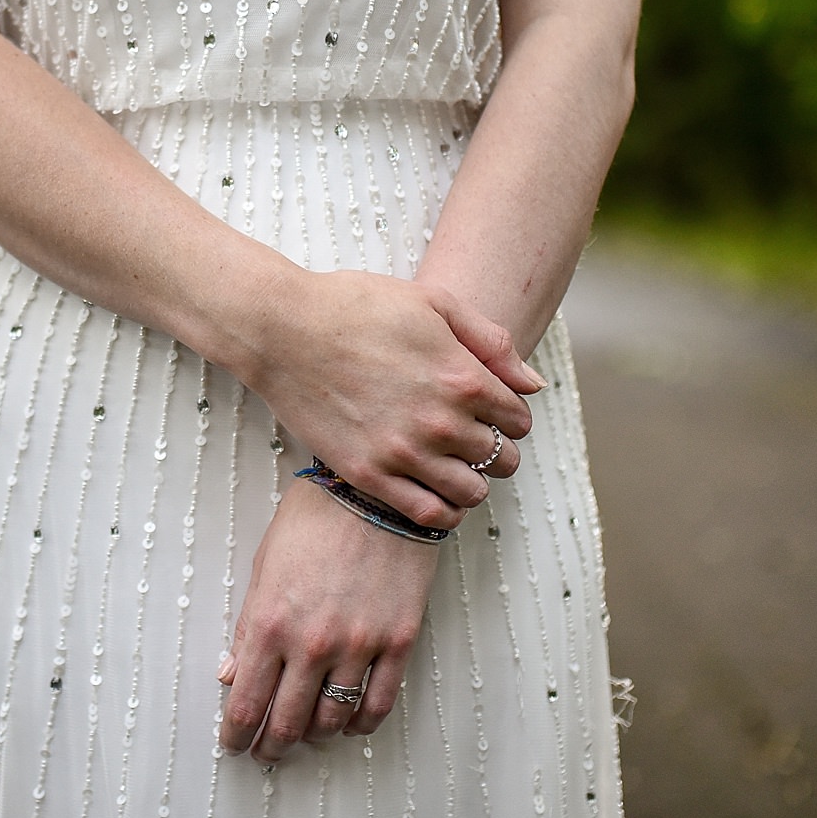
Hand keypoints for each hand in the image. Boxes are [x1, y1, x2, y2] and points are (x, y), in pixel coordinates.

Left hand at [217, 479, 438, 762]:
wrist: (376, 492)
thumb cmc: (315, 519)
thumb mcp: (264, 566)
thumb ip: (247, 625)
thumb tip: (230, 672)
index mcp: (270, 623)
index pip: (246, 704)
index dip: (236, 734)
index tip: (234, 743)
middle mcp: (311, 643)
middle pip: (287, 723)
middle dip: (270, 745)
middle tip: (265, 751)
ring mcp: (357, 645)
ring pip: (332, 719)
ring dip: (314, 736)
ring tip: (306, 735)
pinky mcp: (397, 642)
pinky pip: (378, 703)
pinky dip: (360, 723)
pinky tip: (348, 723)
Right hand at [234, 270, 538, 528]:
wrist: (284, 329)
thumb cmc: (356, 306)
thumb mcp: (434, 303)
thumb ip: (491, 342)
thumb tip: (532, 385)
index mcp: (462, 377)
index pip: (517, 418)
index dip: (510, 414)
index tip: (491, 410)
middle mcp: (439, 421)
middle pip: (500, 458)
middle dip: (495, 448)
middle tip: (474, 438)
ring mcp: (403, 452)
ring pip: (471, 492)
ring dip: (472, 480)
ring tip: (454, 464)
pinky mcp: (369, 474)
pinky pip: (428, 514)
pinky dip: (443, 509)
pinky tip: (434, 490)